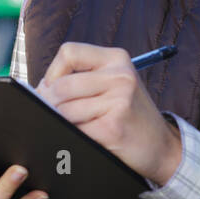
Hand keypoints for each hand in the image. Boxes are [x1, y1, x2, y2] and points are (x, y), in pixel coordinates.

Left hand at [36, 42, 181, 184]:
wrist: (162, 146)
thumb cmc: (129, 115)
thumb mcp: (113, 84)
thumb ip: (81, 79)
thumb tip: (38, 90)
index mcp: (117, 58)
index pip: (69, 52)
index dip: (52, 72)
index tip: (53, 88)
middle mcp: (121, 75)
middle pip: (61, 85)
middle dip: (50, 104)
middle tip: (56, 114)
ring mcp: (119, 101)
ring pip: (64, 110)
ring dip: (62, 123)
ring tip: (78, 127)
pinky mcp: (113, 127)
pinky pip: (75, 130)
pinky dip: (72, 137)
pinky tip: (86, 138)